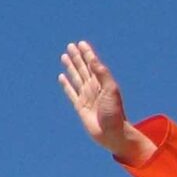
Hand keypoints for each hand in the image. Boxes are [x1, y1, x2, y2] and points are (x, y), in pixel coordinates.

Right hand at [60, 41, 154, 164]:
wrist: (112, 134)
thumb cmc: (115, 113)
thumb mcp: (111, 90)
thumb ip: (102, 74)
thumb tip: (93, 59)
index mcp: (102, 82)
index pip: (93, 64)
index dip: (87, 53)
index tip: (81, 43)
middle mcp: (93, 87)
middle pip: (83, 68)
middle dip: (77, 57)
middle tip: (70, 45)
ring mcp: (86, 96)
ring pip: (76, 77)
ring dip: (70, 67)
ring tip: (64, 56)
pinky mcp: (80, 106)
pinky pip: (70, 92)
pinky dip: (66, 84)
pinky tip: (62, 77)